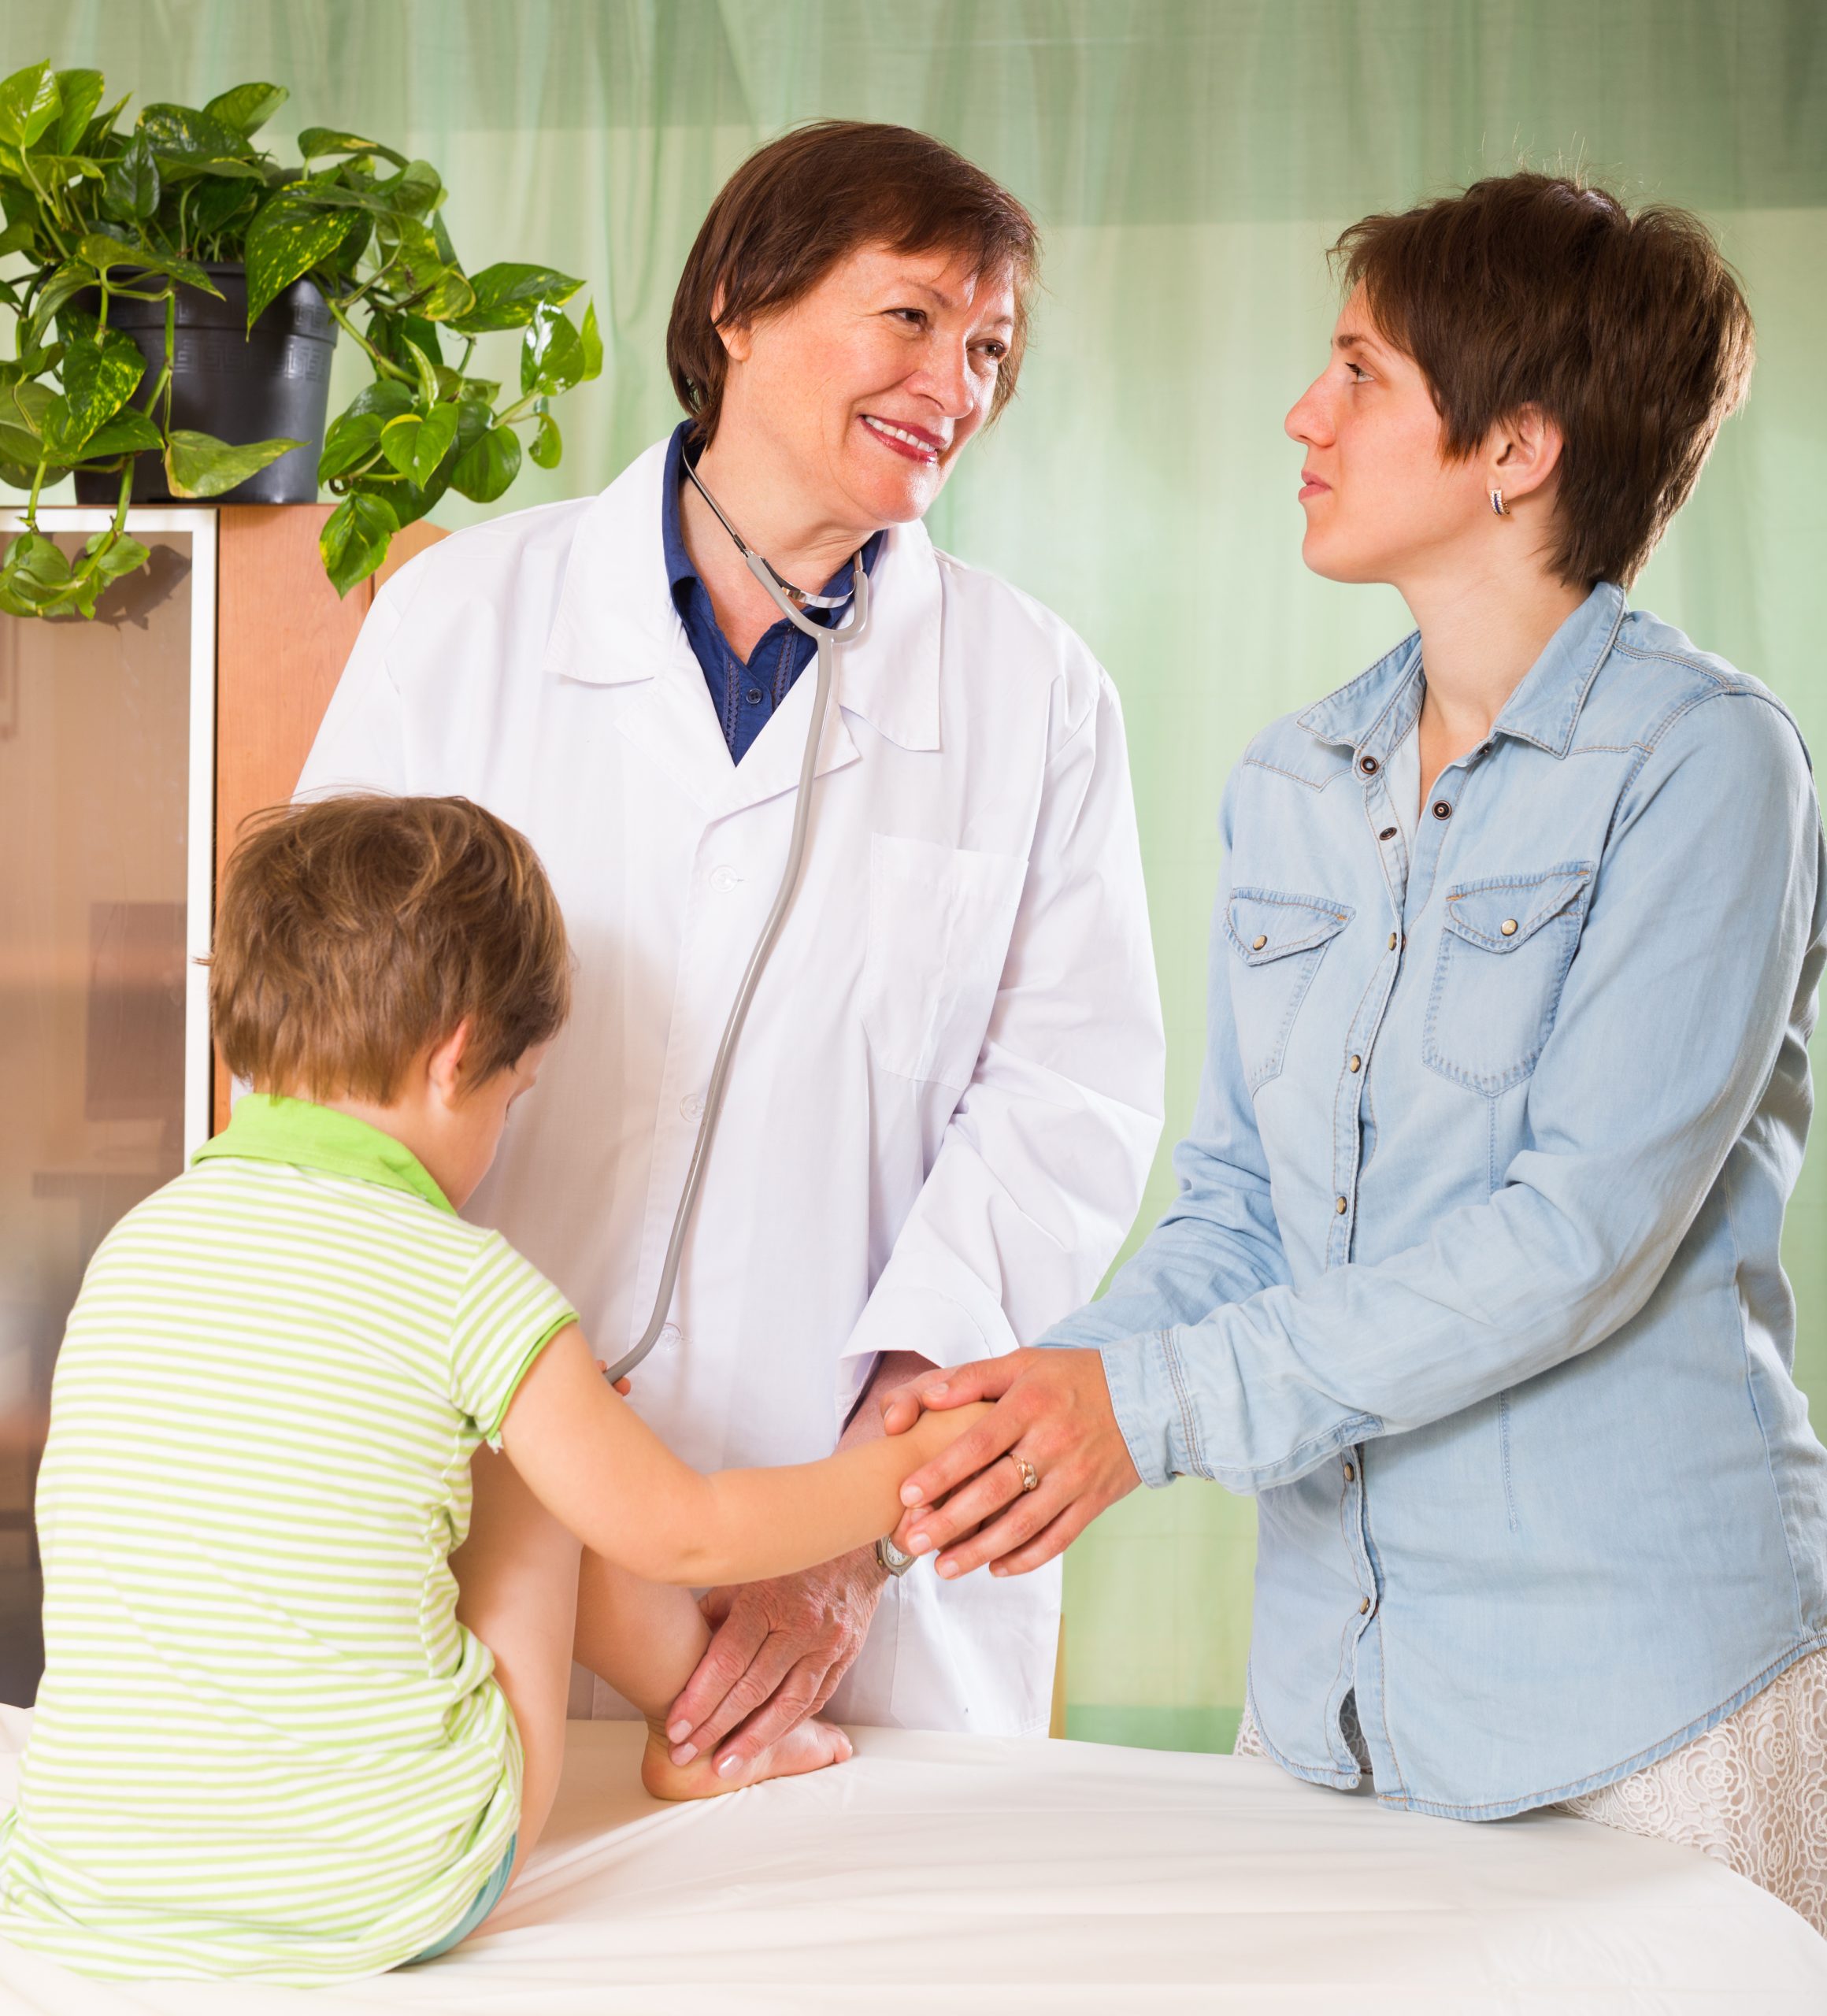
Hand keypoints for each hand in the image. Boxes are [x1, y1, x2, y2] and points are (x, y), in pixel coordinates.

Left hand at [662, 1547, 885, 1774]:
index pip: (728, 1660)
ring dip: (753, 1740)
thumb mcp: (746, 1571)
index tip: (676, 1726)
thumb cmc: (789, 1555)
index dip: (699, 1698)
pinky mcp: (845, 1655)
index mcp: (768, 1600)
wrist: (854, 1541)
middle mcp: (800, 1626)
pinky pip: (815, 1699)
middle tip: (685, 1753)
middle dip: (715, 1726)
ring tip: (724, 1766)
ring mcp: (827, 1644)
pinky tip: (765, 1741)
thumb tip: (682, 1644)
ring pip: (787, 1704)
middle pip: (752, 1689)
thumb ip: (716, 1610)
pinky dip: (788, 1724)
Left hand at [886, 1348, 1140, 1579]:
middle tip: (911, 1542)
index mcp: (1031, 1404)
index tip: (906, 1496)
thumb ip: (974, 1377)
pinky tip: (996, 1568)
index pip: (978, 1444)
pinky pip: (1058, 1538)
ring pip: (1023, 1524)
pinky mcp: (1094, 1501)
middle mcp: (1053, 1442)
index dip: (941, 1472)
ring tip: (943, 1567)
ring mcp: (1076, 1476)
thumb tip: (928, 1396)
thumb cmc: (1073, 1377)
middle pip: (995, 1491)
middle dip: (949, 1521)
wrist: (1148, 1396)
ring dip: (980, 1550)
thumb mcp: (1024, 1362)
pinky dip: (1026, 1559)